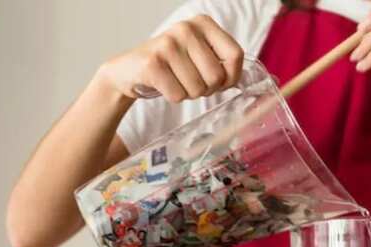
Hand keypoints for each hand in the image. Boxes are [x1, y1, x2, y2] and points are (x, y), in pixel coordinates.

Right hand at [97, 15, 243, 102]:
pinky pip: (178, 95)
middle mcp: (186, 28)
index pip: (235, 55)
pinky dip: (173, 97)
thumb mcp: (200, 55)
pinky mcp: (152, 63)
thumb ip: (222, 62)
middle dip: (207, 89)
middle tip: (190, 81)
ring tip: (176, 80)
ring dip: (189, 93)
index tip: (220, 81)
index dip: (231, 76)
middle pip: (217, 76)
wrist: (129, 70)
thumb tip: (241, 79)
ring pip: (198, 89)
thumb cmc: (172, 66)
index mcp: (203, 23)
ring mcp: (168, 44)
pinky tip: (163, 84)